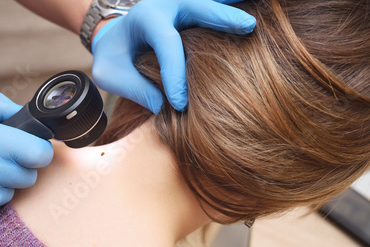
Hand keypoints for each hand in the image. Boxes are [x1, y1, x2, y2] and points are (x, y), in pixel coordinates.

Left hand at [91, 0, 255, 112]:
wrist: (114, 36)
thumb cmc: (113, 57)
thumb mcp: (112, 75)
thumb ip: (137, 89)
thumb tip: (168, 110)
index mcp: (146, 17)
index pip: (167, 43)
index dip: (176, 73)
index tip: (181, 104)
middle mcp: (167, 4)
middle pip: (198, 5)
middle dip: (222, 16)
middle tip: (248, 27)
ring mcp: (183, 4)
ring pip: (209, 1)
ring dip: (233, 5)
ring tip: (259, 16)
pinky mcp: (193, 10)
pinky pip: (214, 6)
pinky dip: (232, 6)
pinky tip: (258, 10)